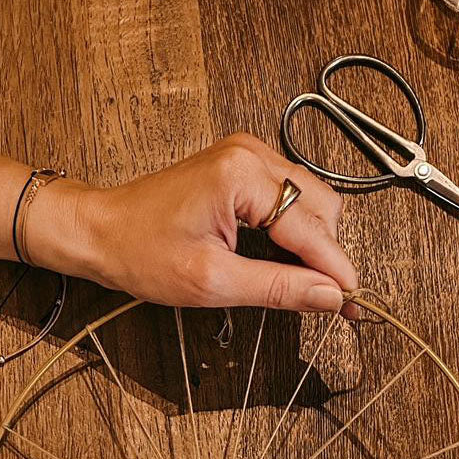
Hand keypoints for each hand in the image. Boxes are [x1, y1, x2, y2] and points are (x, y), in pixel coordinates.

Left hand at [31, 133, 358, 313]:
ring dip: (313, 243)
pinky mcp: (243, 165)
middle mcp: (251, 153)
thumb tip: (329, 297)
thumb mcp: (212, 282)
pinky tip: (282, 259)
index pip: (311, 228)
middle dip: (327, 254)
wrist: (102, 231)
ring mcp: (248, 154)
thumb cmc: (141, 252)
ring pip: (312, 200)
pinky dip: (295, 230)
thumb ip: (277, 288)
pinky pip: (290, 196)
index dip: (336, 270)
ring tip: (299, 283)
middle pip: (323, 207)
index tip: (355, 304)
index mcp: (242, 176)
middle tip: (325, 300)